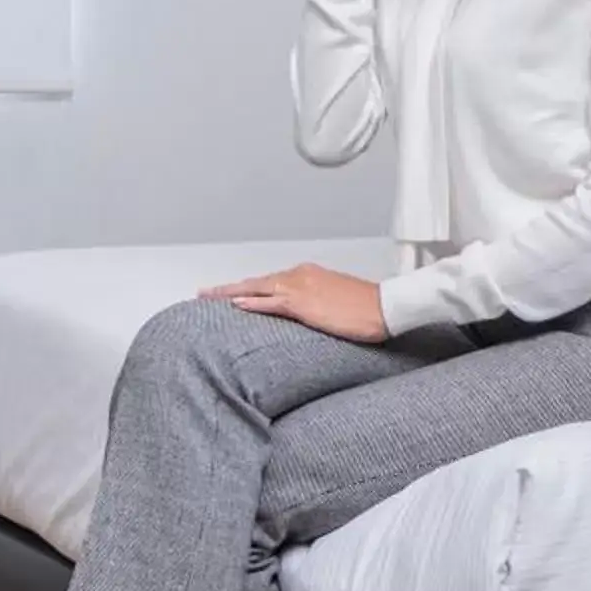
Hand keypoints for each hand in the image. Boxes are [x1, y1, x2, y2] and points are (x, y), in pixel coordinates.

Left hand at [201, 264, 387, 341]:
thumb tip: (307, 315)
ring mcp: (300, 288)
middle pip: (256, 283)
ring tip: (208, 298)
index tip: (228, 293)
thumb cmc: (368, 309)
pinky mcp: (304, 304)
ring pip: (256, 289)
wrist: (385, 307)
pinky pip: (271, 303)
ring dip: (230, 293)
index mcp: (308, 275)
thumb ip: (316, 305)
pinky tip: (235, 305)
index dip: (247, 288)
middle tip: (204, 293)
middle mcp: (300, 276)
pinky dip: (252, 303)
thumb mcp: (336, 303)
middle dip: (229, 289)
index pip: (269, 282)